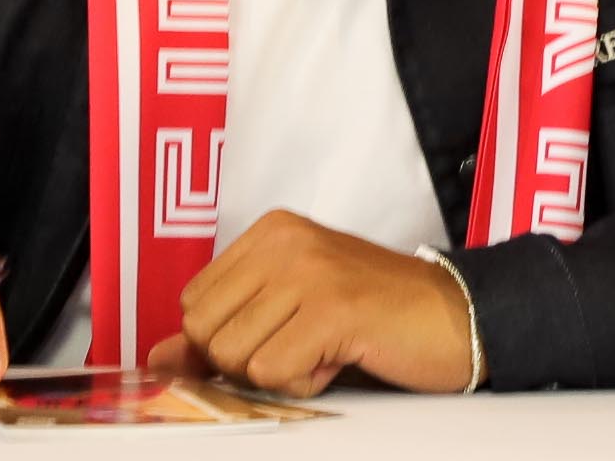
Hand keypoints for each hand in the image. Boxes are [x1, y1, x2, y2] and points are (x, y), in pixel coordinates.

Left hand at [144, 212, 475, 396]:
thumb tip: (159, 356)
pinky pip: (273, 373)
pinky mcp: (331, 308)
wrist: (456, 316)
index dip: (226, 340)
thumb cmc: (375, 316)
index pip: (194, 304)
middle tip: (303, 344)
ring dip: (280, 372)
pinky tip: (339, 357)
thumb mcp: (290, 314)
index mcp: (270, 232)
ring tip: (325, 347)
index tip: (277, 335)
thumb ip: (223, 330)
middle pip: (205, 332)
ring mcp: (307, 271)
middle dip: (247, 360)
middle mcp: (283, 241)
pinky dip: (305, 382)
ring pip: (235, 357)